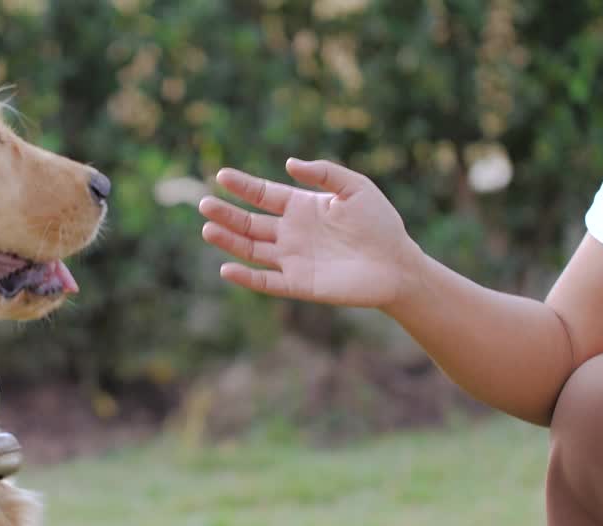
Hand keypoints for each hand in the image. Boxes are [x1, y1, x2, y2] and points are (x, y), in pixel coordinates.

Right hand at [199, 158, 421, 308]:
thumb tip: (288, 164)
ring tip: (208, 229)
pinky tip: (227, 268)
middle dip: (226, 214)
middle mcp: (291, 233)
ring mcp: (292, 259)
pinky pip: (266, 282)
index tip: (221, 176)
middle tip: (204, 204)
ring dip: (229, 241)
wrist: (398, 265)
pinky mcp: (298, 284)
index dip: (242, 186)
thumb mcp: (356, 188)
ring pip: (251, 250)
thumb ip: (324, 173)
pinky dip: (246, 278)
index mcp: (302, 207)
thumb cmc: (381, 224)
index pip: (263, 195)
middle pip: (250, 222)